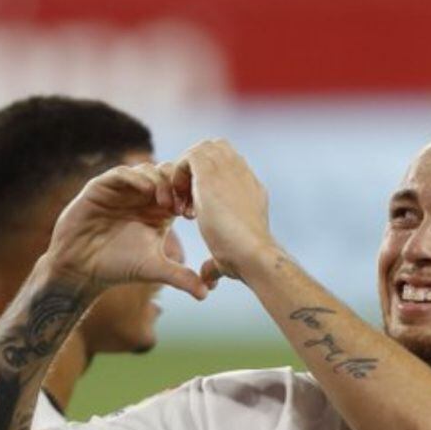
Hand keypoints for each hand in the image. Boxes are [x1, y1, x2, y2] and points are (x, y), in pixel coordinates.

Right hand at [45, 163, 207, 298]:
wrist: (81, 269)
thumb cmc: (118, 267)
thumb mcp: (155, 268)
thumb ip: (180, 277)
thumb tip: (205, 296)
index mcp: (159, 209)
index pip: (181, 189)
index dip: (189, 196)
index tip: (193, 214)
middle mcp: (142, 195)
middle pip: (168, 173)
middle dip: (177, 185)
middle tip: (180, 207)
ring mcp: (122, 189)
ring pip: (148, 169)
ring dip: (160, 181)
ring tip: (165, 203)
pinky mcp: (101, 187)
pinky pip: (122, 172)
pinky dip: (136, 177)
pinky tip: (146, 192)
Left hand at [171, 139, 275, 284]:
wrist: (253, 254)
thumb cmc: (245, 262)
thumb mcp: (228, 258)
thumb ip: (215, 263)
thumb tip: (207, 279)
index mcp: (251, 190)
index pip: (228, 169)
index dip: (207, 184)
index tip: (196, 211)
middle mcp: (243, 174)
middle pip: (216, 150)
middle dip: (195, 172)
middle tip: (186, 202)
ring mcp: (230, 169)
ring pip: (202, 150)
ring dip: (186, 173)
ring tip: (181, 203)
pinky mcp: (212, 171)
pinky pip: (188, 157)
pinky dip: (177, 175)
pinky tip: (179, 202)